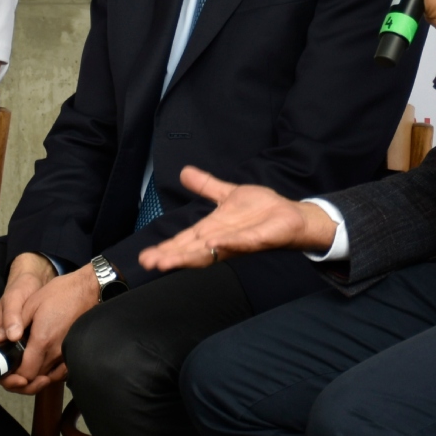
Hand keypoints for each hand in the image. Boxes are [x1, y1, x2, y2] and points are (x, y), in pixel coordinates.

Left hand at [0, 257, 95, 394]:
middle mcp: (55, 352)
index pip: (25, 374)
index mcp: (42, 341)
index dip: (13, 378)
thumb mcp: (31, 303)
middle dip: (21, 379)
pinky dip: (49, 373)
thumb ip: (14, 323)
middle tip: (12, 369)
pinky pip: (60, 372)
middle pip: (34, 380)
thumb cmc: (60, 293)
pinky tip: (42, 365)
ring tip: (24, 366)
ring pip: (46, 377)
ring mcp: (66, 354)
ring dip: (34, 377)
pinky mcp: (72, 351)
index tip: (7, 370)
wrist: (87, 290)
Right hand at [137, 167, 336, 270]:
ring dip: (189, 256)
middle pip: (191, 251)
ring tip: (168, 261)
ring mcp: (238, 242)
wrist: (290, 215)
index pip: (184, 240)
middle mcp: (221, 239)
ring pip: (209, 252)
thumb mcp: (228, 193)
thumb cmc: (260, 210)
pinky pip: (239, 243)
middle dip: (171, 257)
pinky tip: (212, 242)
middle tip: (150, 263)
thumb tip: (185, 172)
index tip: (145, 257)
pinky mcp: (256, 241)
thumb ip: (206, 185)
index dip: (166, 248)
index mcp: (212, 229)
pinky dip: (226, 243)